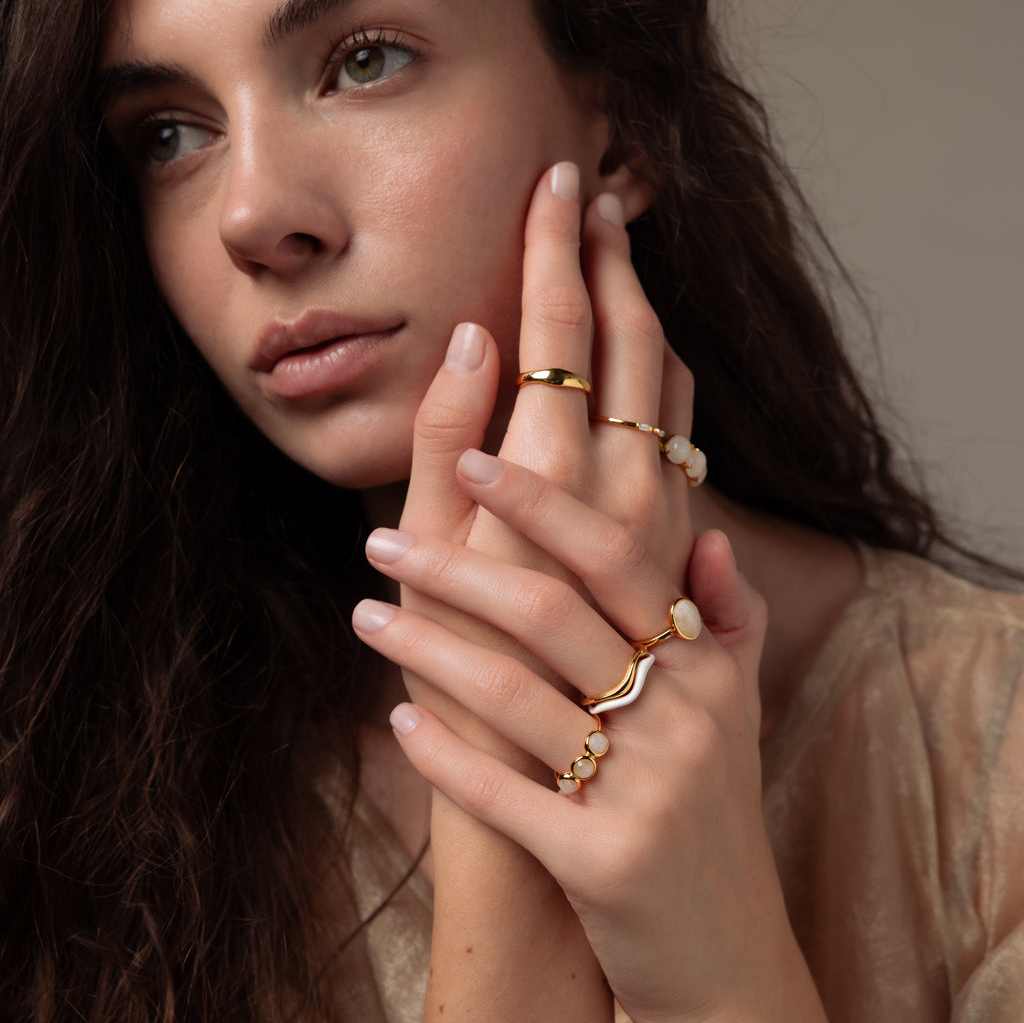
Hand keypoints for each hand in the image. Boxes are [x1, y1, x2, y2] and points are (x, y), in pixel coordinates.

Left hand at [354, 469, 824, 1021]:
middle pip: (550, 614)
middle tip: (379, 538)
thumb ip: (731, 620)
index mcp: (706, 668)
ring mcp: (643, 794)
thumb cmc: (713, 817)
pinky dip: (442, 752)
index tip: (470, 462)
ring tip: (364, 615)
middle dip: (454, 569)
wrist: (728, 958)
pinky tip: (396, 719)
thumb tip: (711, 532)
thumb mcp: (736, 714)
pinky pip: (500, 794)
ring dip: (426, 649)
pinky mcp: (601, 864)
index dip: (542, 505)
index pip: (616, 559)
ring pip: (512, 696)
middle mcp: (681, 719)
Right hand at [396, 162, 695, 760]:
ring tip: (623, 258)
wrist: (557, 774)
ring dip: (647, 310)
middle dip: (610, 259)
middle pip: (633, 338)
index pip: (561, 330)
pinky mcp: (679, 541)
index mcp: (556, 478)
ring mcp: (666, 513)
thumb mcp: (429, 556)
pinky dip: (669, 379)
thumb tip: (478, 337)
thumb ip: (446, 441)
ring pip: (673, 382)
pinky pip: (688, 434)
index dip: (555, 248)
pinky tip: (655, 363)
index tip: (558, 179)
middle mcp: (627, 485)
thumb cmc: (467, 674)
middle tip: (597, 196)